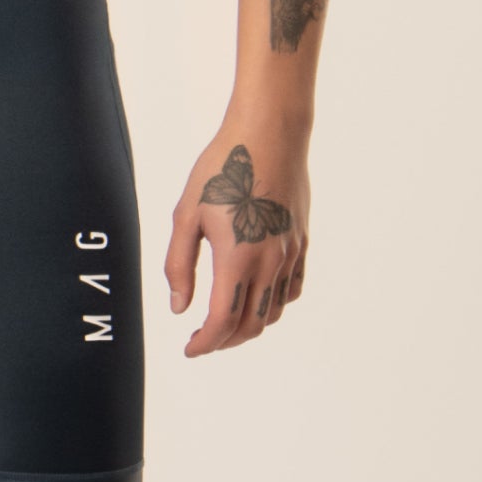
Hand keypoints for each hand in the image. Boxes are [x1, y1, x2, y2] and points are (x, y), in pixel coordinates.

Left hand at [165, 122, 307, 355]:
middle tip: (202, 340)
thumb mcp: (187, 214)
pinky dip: (273, 305)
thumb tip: (179, 307)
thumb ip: (179, 265)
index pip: (223, 321)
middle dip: (225, 341)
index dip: (205, 343)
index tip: (190, 349)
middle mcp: (269, 262)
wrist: (270, 133)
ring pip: (273, 311)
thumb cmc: (222, 168)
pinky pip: (292, 289)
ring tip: (225, 321)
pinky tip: (255, 297)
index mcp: (237, 257)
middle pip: (251, 325)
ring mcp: (290, 254)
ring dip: (249, 326)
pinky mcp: (302, 242)